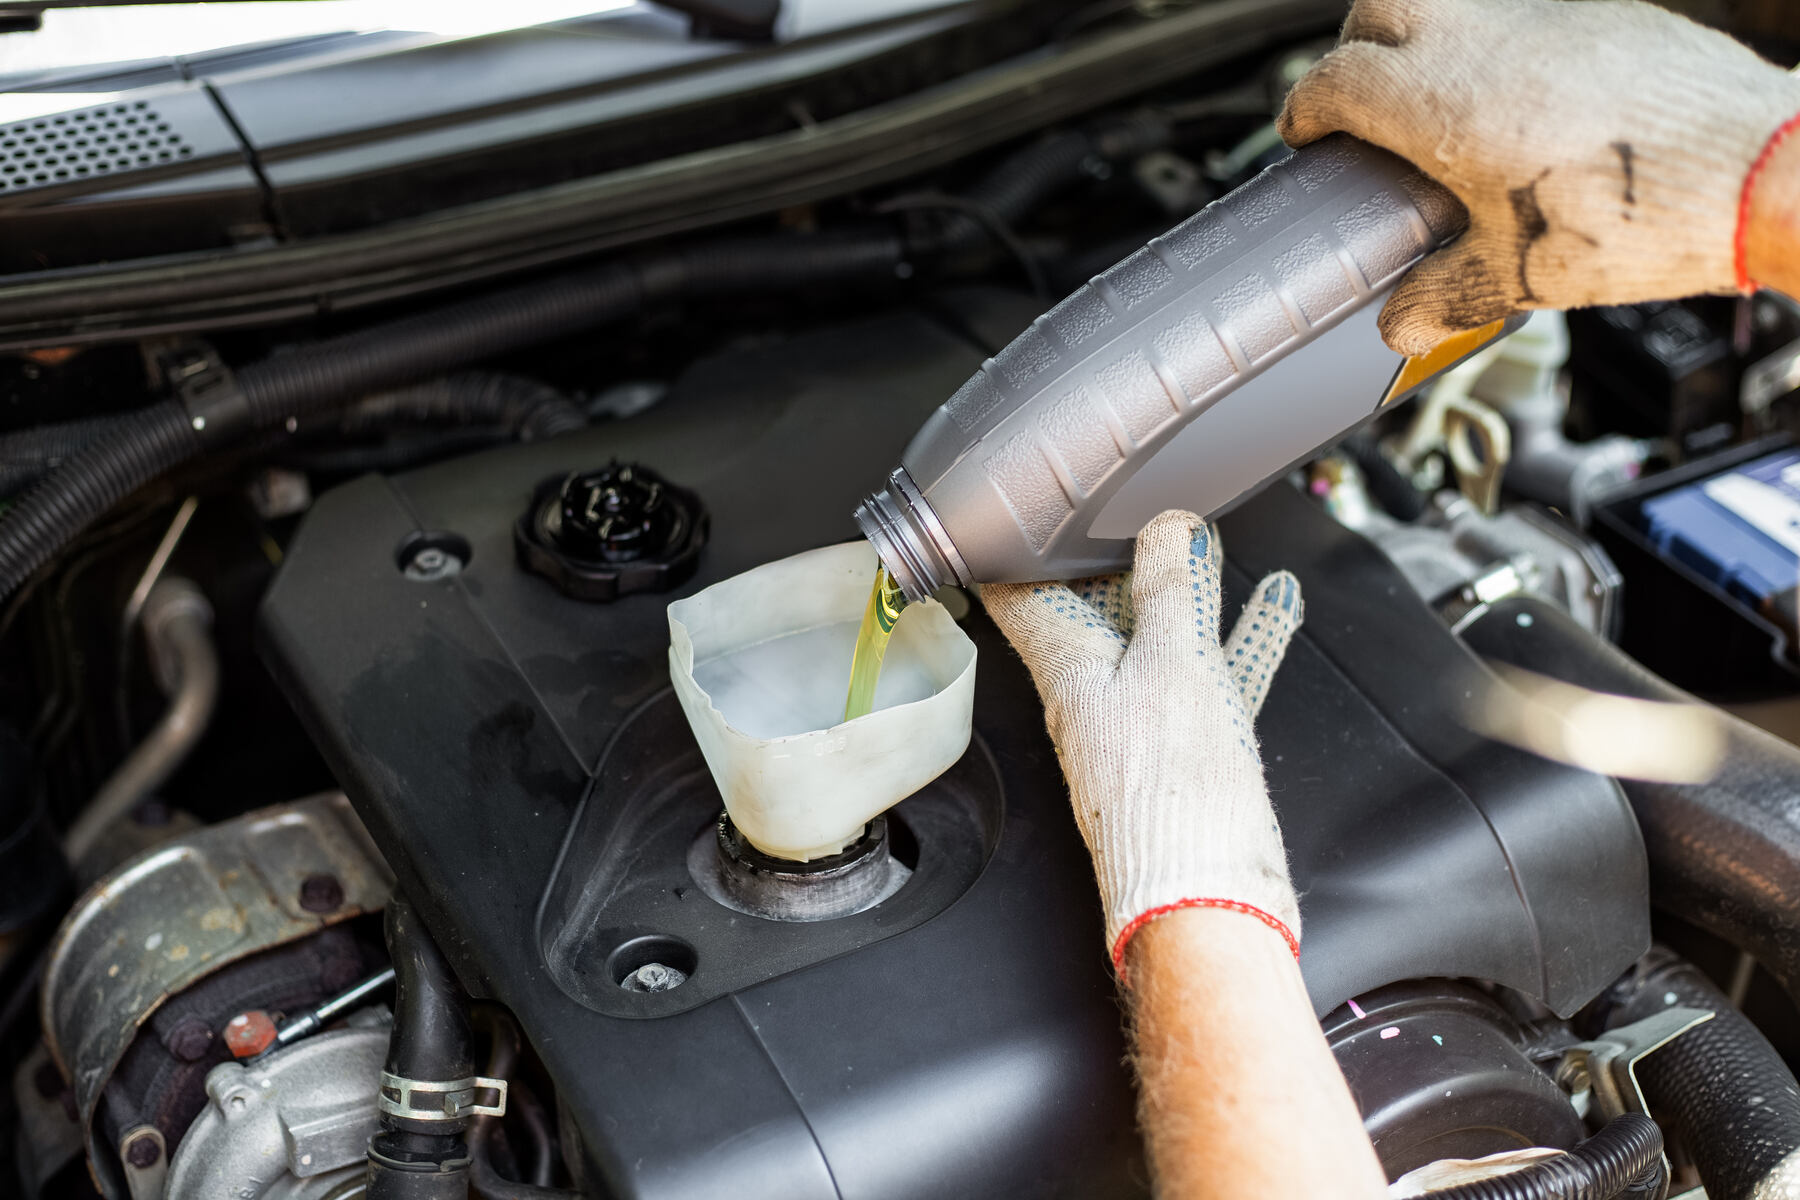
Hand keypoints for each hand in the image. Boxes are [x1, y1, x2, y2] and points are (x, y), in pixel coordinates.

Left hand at [981, 511, 1303, 975]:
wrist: (1208, 896)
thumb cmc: (1172, 792)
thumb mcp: (1172, 661)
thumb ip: (1170, 588)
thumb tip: (1167, 527)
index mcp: (1068, 670)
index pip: (1021, 597)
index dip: (1018, 550)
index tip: (1019, 513)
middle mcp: (1097, 694)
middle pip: (1096, 609)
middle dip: (1115, 555)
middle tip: (1127, 509)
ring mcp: (1145, 721)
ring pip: (1165, 635)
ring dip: (1188, 585)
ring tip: (1208, 535)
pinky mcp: (1192, 747)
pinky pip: (1217, 674)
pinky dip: (1243, 634)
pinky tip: (1277, 602)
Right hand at [1277, 0, 1799, 353]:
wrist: (1754, 169)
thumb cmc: (1642, 216)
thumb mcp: (1516, 280)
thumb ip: (1442, 297)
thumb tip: (1406, 319)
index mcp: (1438, 101)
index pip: (1333, 81)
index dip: (1307, 110)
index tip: (1306, 132)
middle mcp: (1483, 40)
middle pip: (1379, 8)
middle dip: (1354, 50)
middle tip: (1359, 101)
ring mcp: (1544, 16)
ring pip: (1452, 2)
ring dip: (1427, 43)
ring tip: (1437, 105)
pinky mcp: (1602, 16)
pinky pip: (1523, 16)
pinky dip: (1499, 50)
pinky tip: (1520, 109)